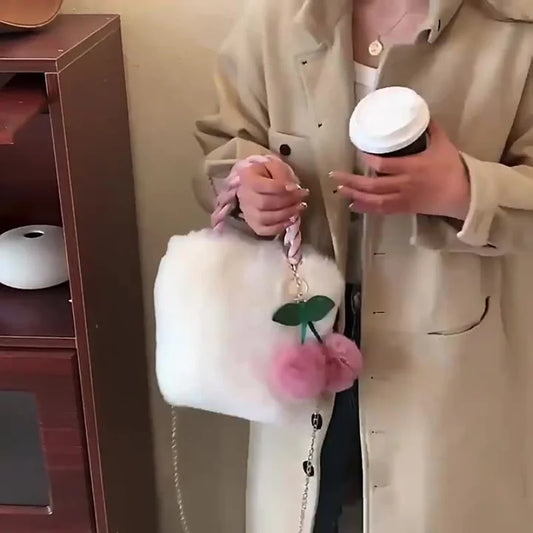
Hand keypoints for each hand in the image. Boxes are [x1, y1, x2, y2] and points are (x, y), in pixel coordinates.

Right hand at [237, 156, 308, 235]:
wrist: (259, 181)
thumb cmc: (269, 173)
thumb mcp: (275, 165)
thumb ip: (282, 173)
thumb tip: (292, 188)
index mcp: (247, 178)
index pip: (261, 186)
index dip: (280, 188)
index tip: (296, 187)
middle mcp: (244, 196)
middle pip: (264, 203)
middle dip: (287, 201)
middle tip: (302, 197)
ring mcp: (247, 212)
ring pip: (265, 218)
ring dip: (286, 214)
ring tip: (300, 207)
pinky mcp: (254, 224)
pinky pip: (265, 230)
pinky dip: (280, 227)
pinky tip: (291, 219)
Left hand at [331, 121, 470, 219]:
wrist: (465, 195)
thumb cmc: (453, 168)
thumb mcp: (444, 144)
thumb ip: (431, 129)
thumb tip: (420, 112)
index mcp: (413, 167)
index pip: (384, 165)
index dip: (369, 160)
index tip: (358, 152)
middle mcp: (404, 184)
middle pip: (373, 185)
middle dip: (352, 181)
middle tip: (335, 175)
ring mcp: (404, 198)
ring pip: (374, 200)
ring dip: (355, 195)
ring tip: (340, 190)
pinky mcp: (405, 209)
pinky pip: (382, 210)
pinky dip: (366, 208)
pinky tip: (354, 205)